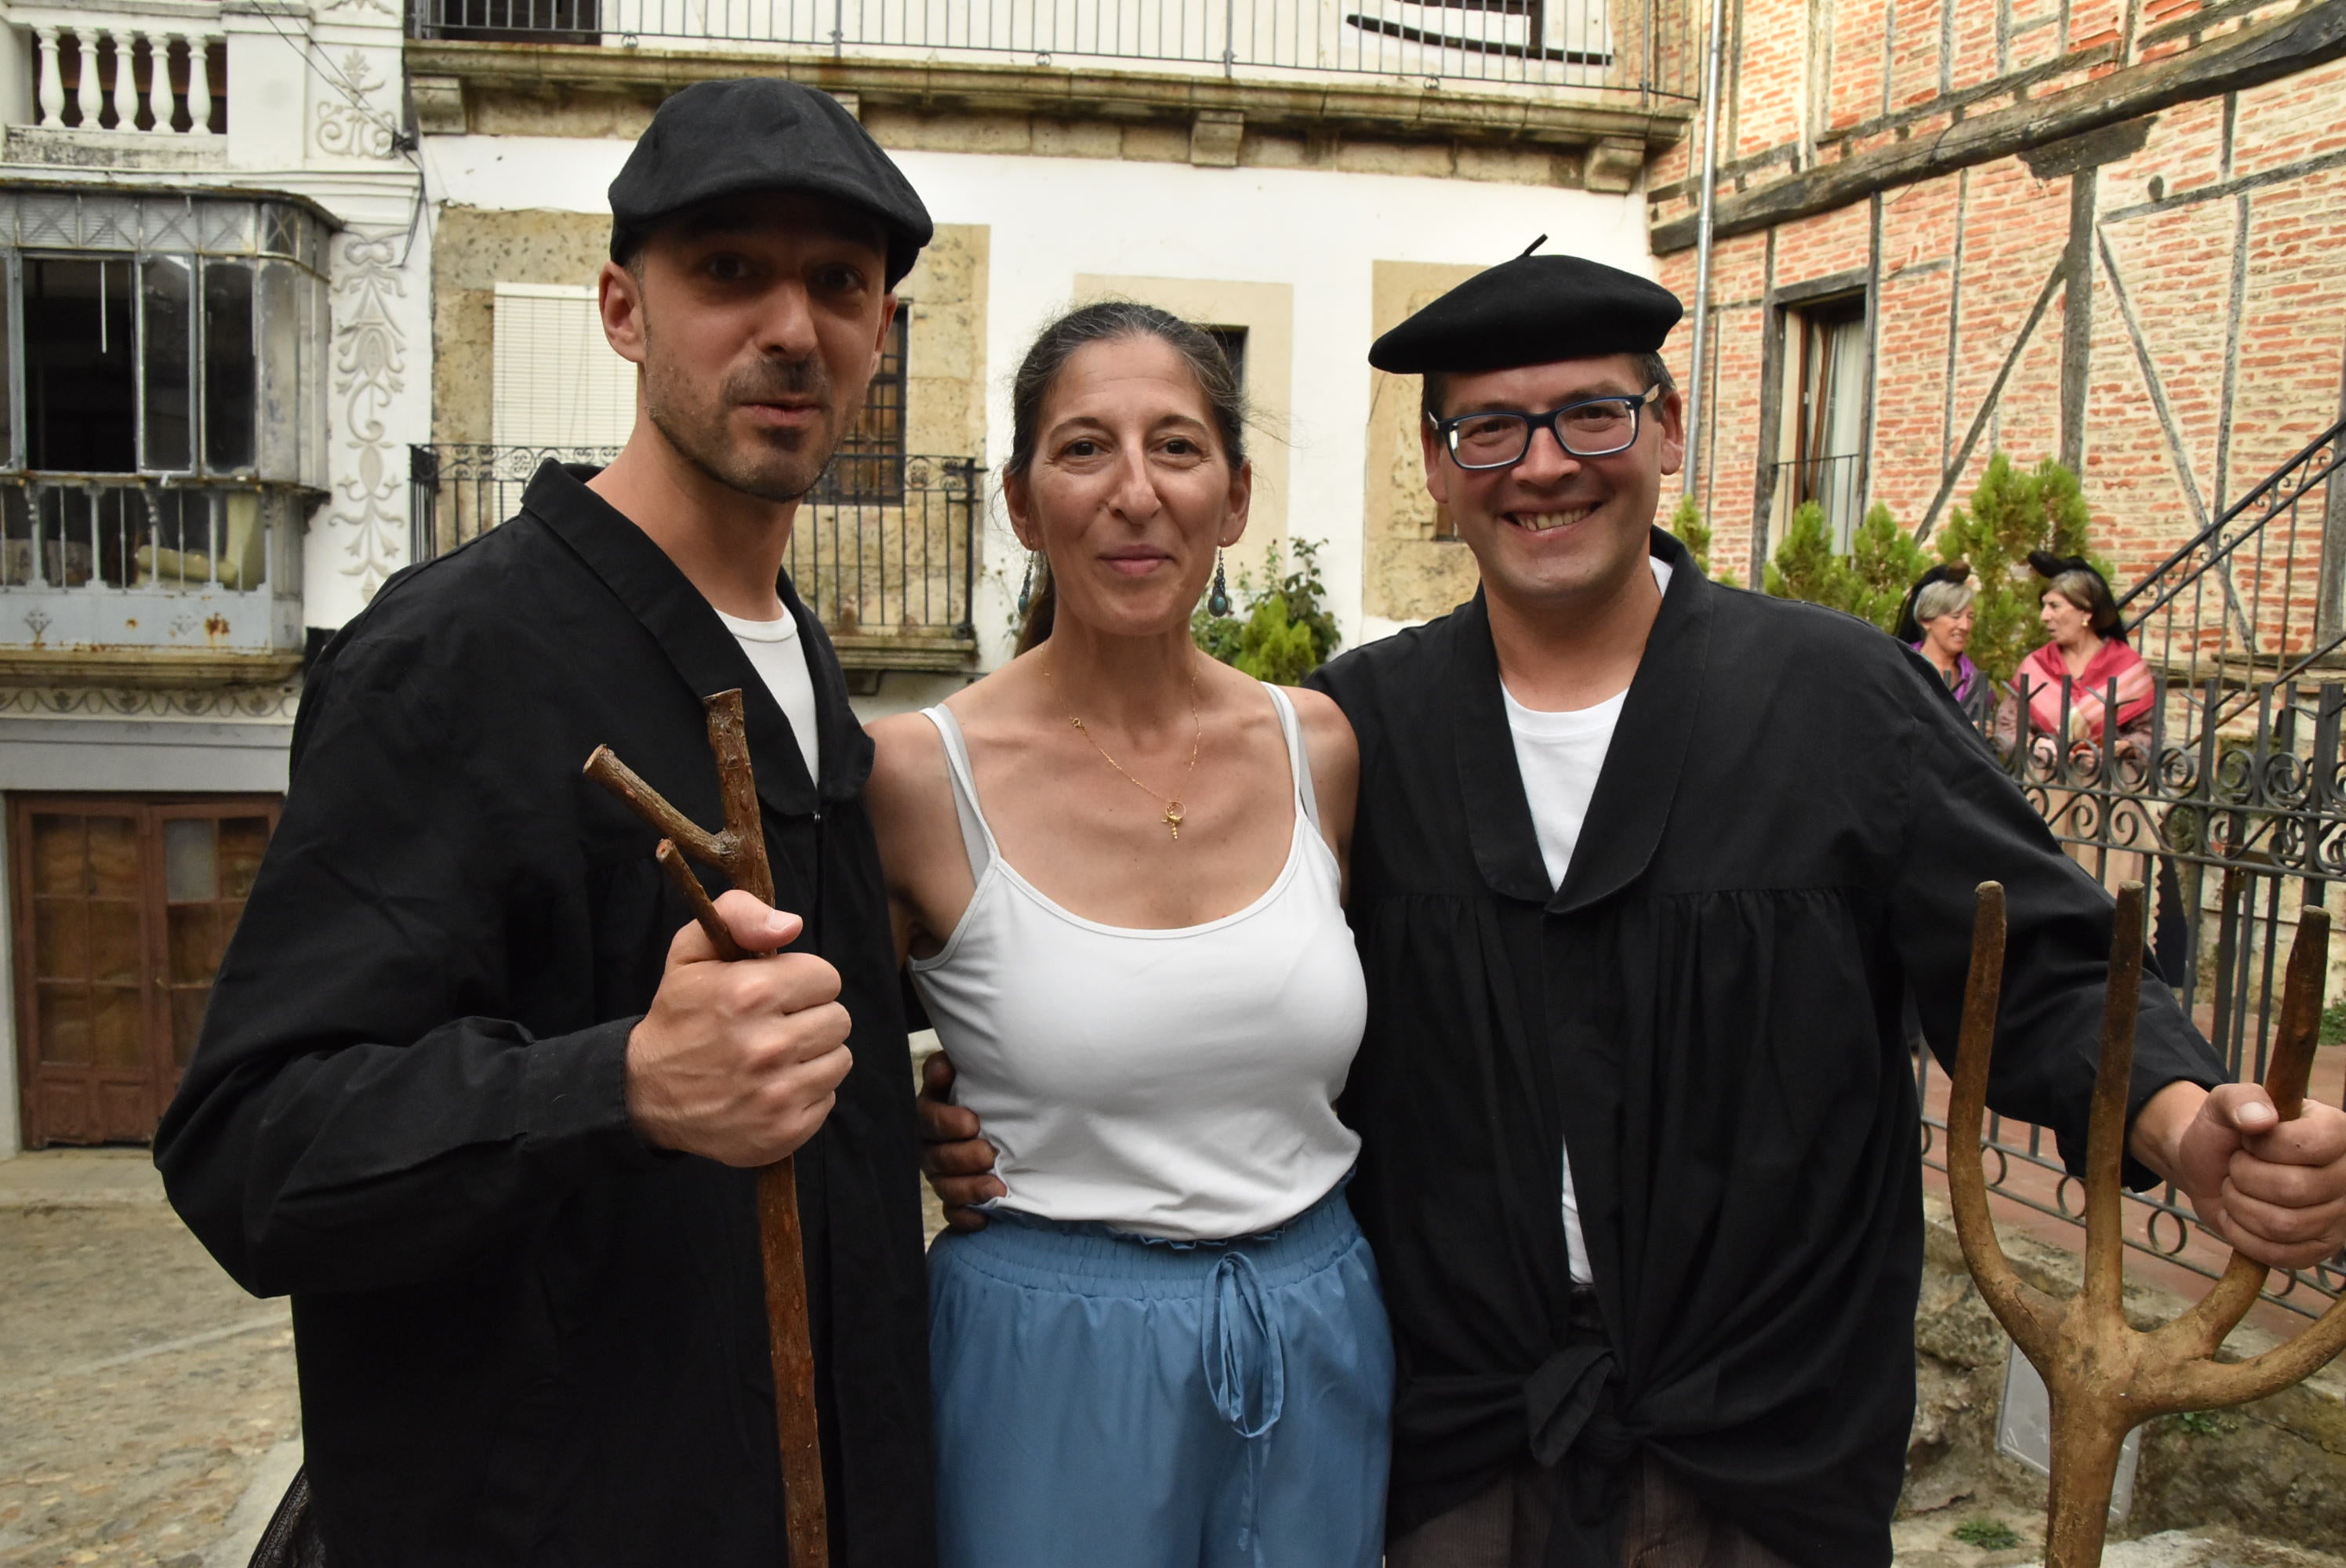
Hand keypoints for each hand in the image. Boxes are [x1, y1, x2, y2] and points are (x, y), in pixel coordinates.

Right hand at [625, 891, 853, 1166]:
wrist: (647, 1094)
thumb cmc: (680, 1017)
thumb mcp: (692, 951)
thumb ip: (739, 914)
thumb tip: (789, 925)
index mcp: (749, 994)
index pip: (827, 978)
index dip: (803, 982)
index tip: (777, 993)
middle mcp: (766, 1047)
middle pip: (839, 1019)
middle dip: (810, 1017)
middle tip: (774, 1026)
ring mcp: (777, 1094)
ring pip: (839, 1059)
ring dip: (812, 1055)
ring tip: (773, 1057)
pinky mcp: (784, 1131)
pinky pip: (828, 1098)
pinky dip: (806, 1092)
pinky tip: (771, 1087)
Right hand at [918, 1052, 1001, 1231]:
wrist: (1016, 1120)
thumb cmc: (994, 1093)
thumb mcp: (977, 1075)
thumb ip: (959, 1067)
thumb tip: (944, 1067)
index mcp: (933, 1110)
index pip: (927, 1116)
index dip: (945, 1121)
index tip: (972, 1122)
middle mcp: (932, 1144)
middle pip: (935, 1155)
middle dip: (962, 1157)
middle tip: (989, 1153)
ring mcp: (942, 1173)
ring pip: (944, 1186)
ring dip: (969, 1189)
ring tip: (997, 1188)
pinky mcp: (956, 1198)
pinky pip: (953, 1213)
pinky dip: (967, 1216)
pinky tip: (984, 1217)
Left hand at [2142, 1082, 2345, 1269]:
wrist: (2209, 1168)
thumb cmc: (2224, 1134)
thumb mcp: (2221, 1105)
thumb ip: (2239, 1100)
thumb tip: (2261, 1118)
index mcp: (2335, 1130)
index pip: (2309, 1145)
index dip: (2264, 1146)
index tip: (2248, 1140)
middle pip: (2294, 1189)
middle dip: (2244, 1177)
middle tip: (2236, 1167)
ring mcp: (2338, 1215)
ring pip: (2284, 1225)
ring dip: (2240, 1206)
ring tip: (2236, 1189)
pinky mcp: (2319, 1248)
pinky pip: (2280, 1255)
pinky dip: (2243, 1236)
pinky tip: (2238, 1216)